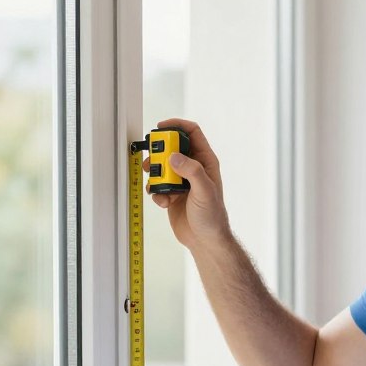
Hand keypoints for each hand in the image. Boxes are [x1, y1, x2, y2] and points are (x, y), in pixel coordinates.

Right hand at [143, 119, 229, 248]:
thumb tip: (174, 156)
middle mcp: (193, 168)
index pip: (192, 133)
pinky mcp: (171, 192)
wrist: (204, 240)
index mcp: (205, 161)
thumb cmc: (212, 217)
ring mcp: (181, 180)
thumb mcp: (205, 191)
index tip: (160, 127)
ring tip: (156, 184)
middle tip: (152, 162)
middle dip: (159, 153)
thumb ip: (191, 171)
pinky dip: (156, 192)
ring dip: (154, 174)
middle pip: (171, 148)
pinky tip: (164, 202)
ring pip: (161, 166)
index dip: (177, 125)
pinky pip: (157, 185)